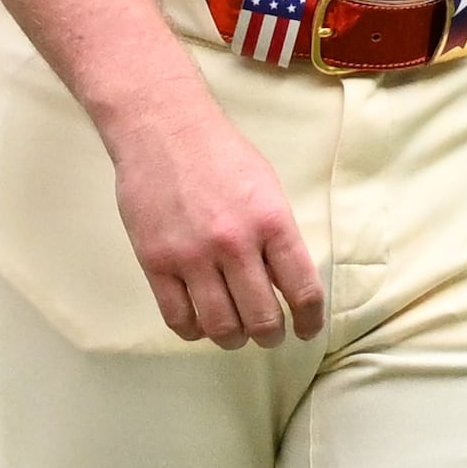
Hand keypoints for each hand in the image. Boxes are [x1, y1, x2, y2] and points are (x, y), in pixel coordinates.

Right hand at [105, 87, 325, 349]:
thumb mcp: (267, 187)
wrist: (163, 129)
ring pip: (220, 327)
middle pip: (262, 318)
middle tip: (270, 334)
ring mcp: (192, 256)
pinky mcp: (155, 262)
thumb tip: (287, 283)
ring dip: (234, 338)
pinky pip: (178, 319)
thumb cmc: (220, 154)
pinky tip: (200, 322)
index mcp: (271, 221)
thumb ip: (277, 235)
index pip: (303, 290)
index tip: (307, 330)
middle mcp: (234, 243)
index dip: (310, 320)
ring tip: (236, 332)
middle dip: (271, 335)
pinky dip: (194, 331)